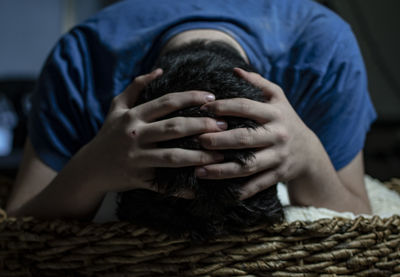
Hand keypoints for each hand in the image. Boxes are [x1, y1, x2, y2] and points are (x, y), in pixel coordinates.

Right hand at [81, 69, 225, 193]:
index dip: (191, 98)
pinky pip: (163, 184)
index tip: (212, 99)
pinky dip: (182, 188)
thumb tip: (159, 71)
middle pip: (174, 127)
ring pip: (172, 156)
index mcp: (133, 116)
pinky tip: (201, 187)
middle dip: (201, 125)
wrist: (89, 167)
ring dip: (198, 156)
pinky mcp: (138, 178)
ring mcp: (137, 158)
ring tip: (220, 154)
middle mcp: (135, 135)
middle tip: (223, 125)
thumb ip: (135, 88)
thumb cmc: (108, 134)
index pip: (167, 102)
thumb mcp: (116, 108)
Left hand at [195, 68, 315, 199]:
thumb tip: (235, 70)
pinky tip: (220, 194)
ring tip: (198, 171)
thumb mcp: (278, 98)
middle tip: (197, 140)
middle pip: (244, 138)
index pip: (245, 107)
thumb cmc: (285, 120)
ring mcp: (278, 157)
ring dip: (221, 170)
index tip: (202, 109)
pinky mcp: (278, 175)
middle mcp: (277, 135)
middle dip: (218, 140)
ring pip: (247, 166)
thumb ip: (258, 83)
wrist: (309, 152)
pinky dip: (240, 191)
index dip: (223, 107)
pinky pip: (257, 185)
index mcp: (275, 114)